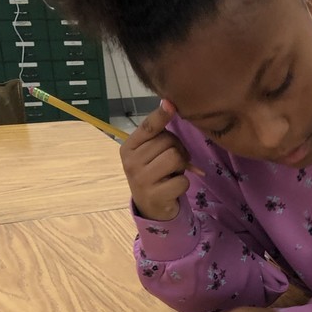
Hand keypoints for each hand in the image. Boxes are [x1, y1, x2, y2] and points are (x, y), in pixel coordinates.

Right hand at [120, 100, 190, 220]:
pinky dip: (184, 183)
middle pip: (168, 141)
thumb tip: (171, 105)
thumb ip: (158, 135)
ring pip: (175, 157)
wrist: (151, 207)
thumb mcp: (150, 153)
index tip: (170, 104)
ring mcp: (141, 180)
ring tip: (173, 173)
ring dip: (182, 165)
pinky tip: (173, 188)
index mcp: (128, 148)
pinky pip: (182, 180)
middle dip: (178, 149)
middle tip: (175, 162)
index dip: (161, 115)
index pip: (147, 128)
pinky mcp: (155, 196)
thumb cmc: (154, 174)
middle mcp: (131, 162)